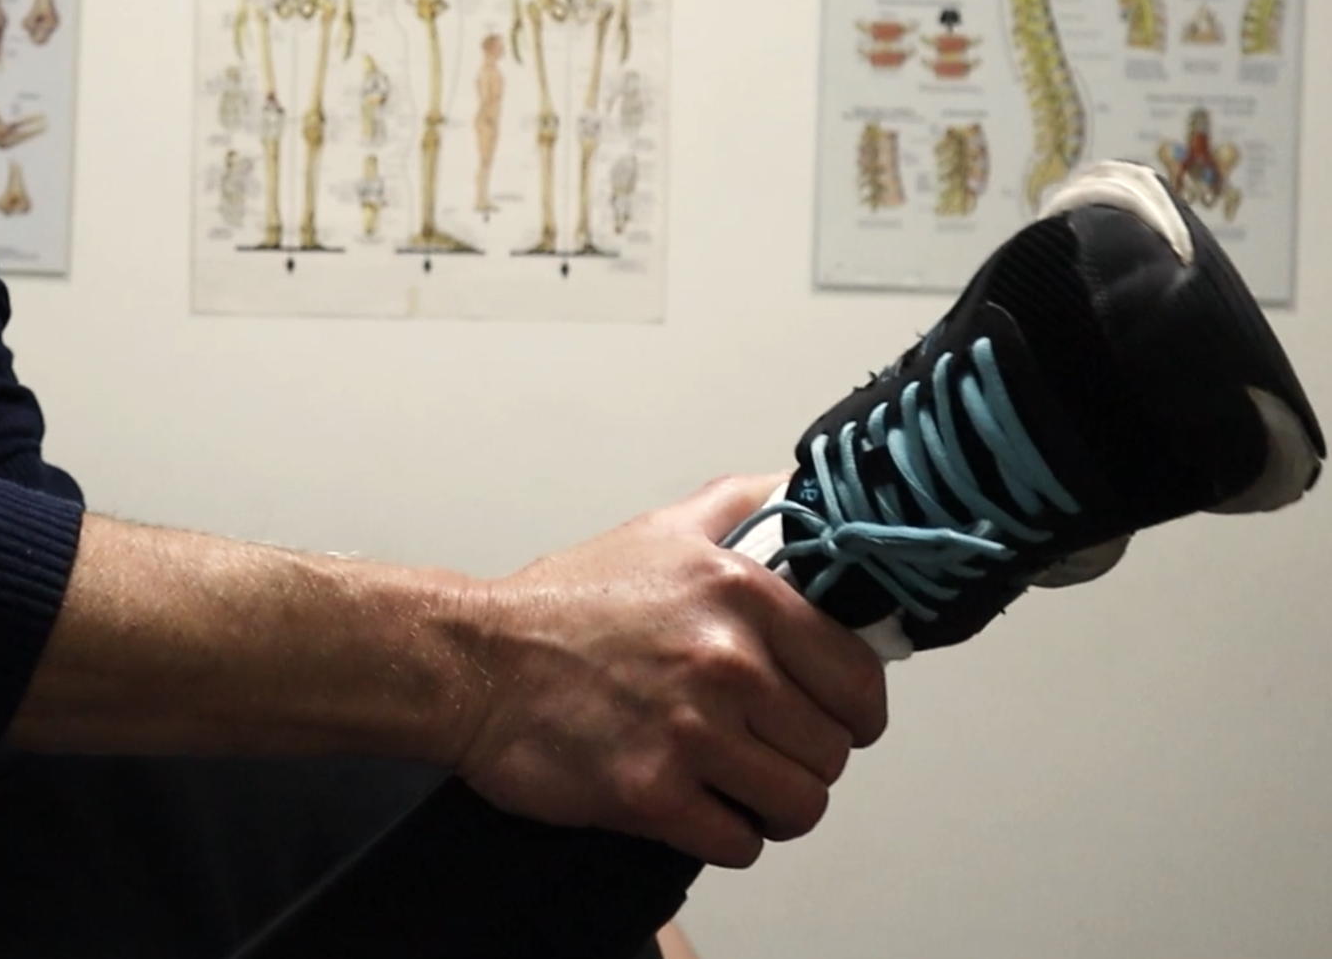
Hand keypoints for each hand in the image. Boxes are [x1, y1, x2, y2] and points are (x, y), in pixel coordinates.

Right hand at [448, 473, 888, 867]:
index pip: (859, 678)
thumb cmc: (562, 606)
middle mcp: (727, 661)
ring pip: (799, 803)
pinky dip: (727, 835)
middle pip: (831, 751)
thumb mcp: (659, 533)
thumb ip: (741, 506)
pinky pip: (740, 843)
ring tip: (736, 784)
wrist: (473, 664)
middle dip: (803, 758)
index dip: (851, 708)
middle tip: (764, 749)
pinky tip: (697, 807)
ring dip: (773, 805)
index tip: (830, 715)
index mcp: (742, 594)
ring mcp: (691, 731)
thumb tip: (803, 489)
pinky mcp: (652, 793)